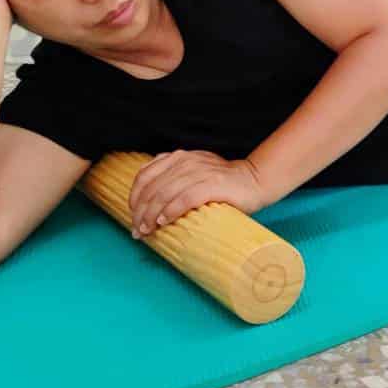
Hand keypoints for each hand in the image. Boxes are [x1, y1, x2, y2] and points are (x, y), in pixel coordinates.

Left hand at [127, 151, 269, 237]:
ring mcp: (200, 172)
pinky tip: (164, 222)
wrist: (255, 181)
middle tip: (138, 230)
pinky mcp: (213, 185)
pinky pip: (185, 198)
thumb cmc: (221, 185)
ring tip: (147, 230)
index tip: (132, 215)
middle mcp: (186, 161)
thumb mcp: (193, 174)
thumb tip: (147, 204)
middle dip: (141, 212)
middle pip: (153, 188)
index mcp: (178, 157)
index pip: (145, 175)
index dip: (134, 197)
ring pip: (165, 194)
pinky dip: (172, 211)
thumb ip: (173, 179)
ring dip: (152, 215)